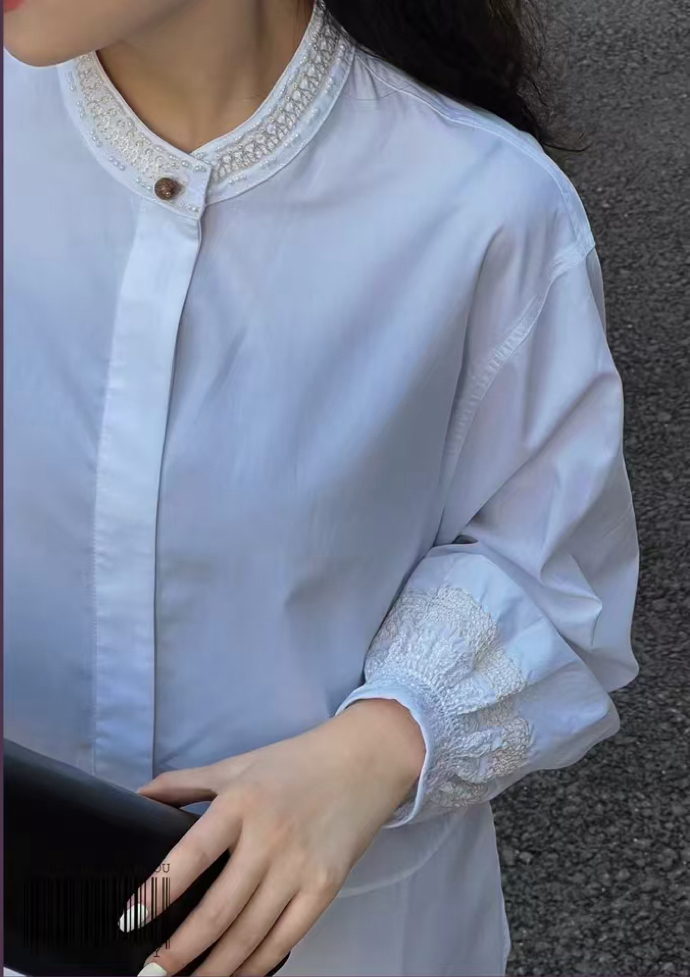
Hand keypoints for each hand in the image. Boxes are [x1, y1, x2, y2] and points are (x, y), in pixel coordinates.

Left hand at [122, 698, 425, 975]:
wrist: (364, 760)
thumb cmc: (295, 762)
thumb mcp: (236, 765)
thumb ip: (185, 783)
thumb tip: (137, 798)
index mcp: (240, 803)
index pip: (190, 856)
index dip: (156, 893)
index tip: (128, 922)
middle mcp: (268, 839)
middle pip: (218, 911)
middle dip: (179, 952)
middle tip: (151, 974)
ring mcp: (299, 868)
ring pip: (249, 936)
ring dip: (214, 969)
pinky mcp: (325, 888)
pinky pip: (285, 939)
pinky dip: (256, 966)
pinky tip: (235, 975)